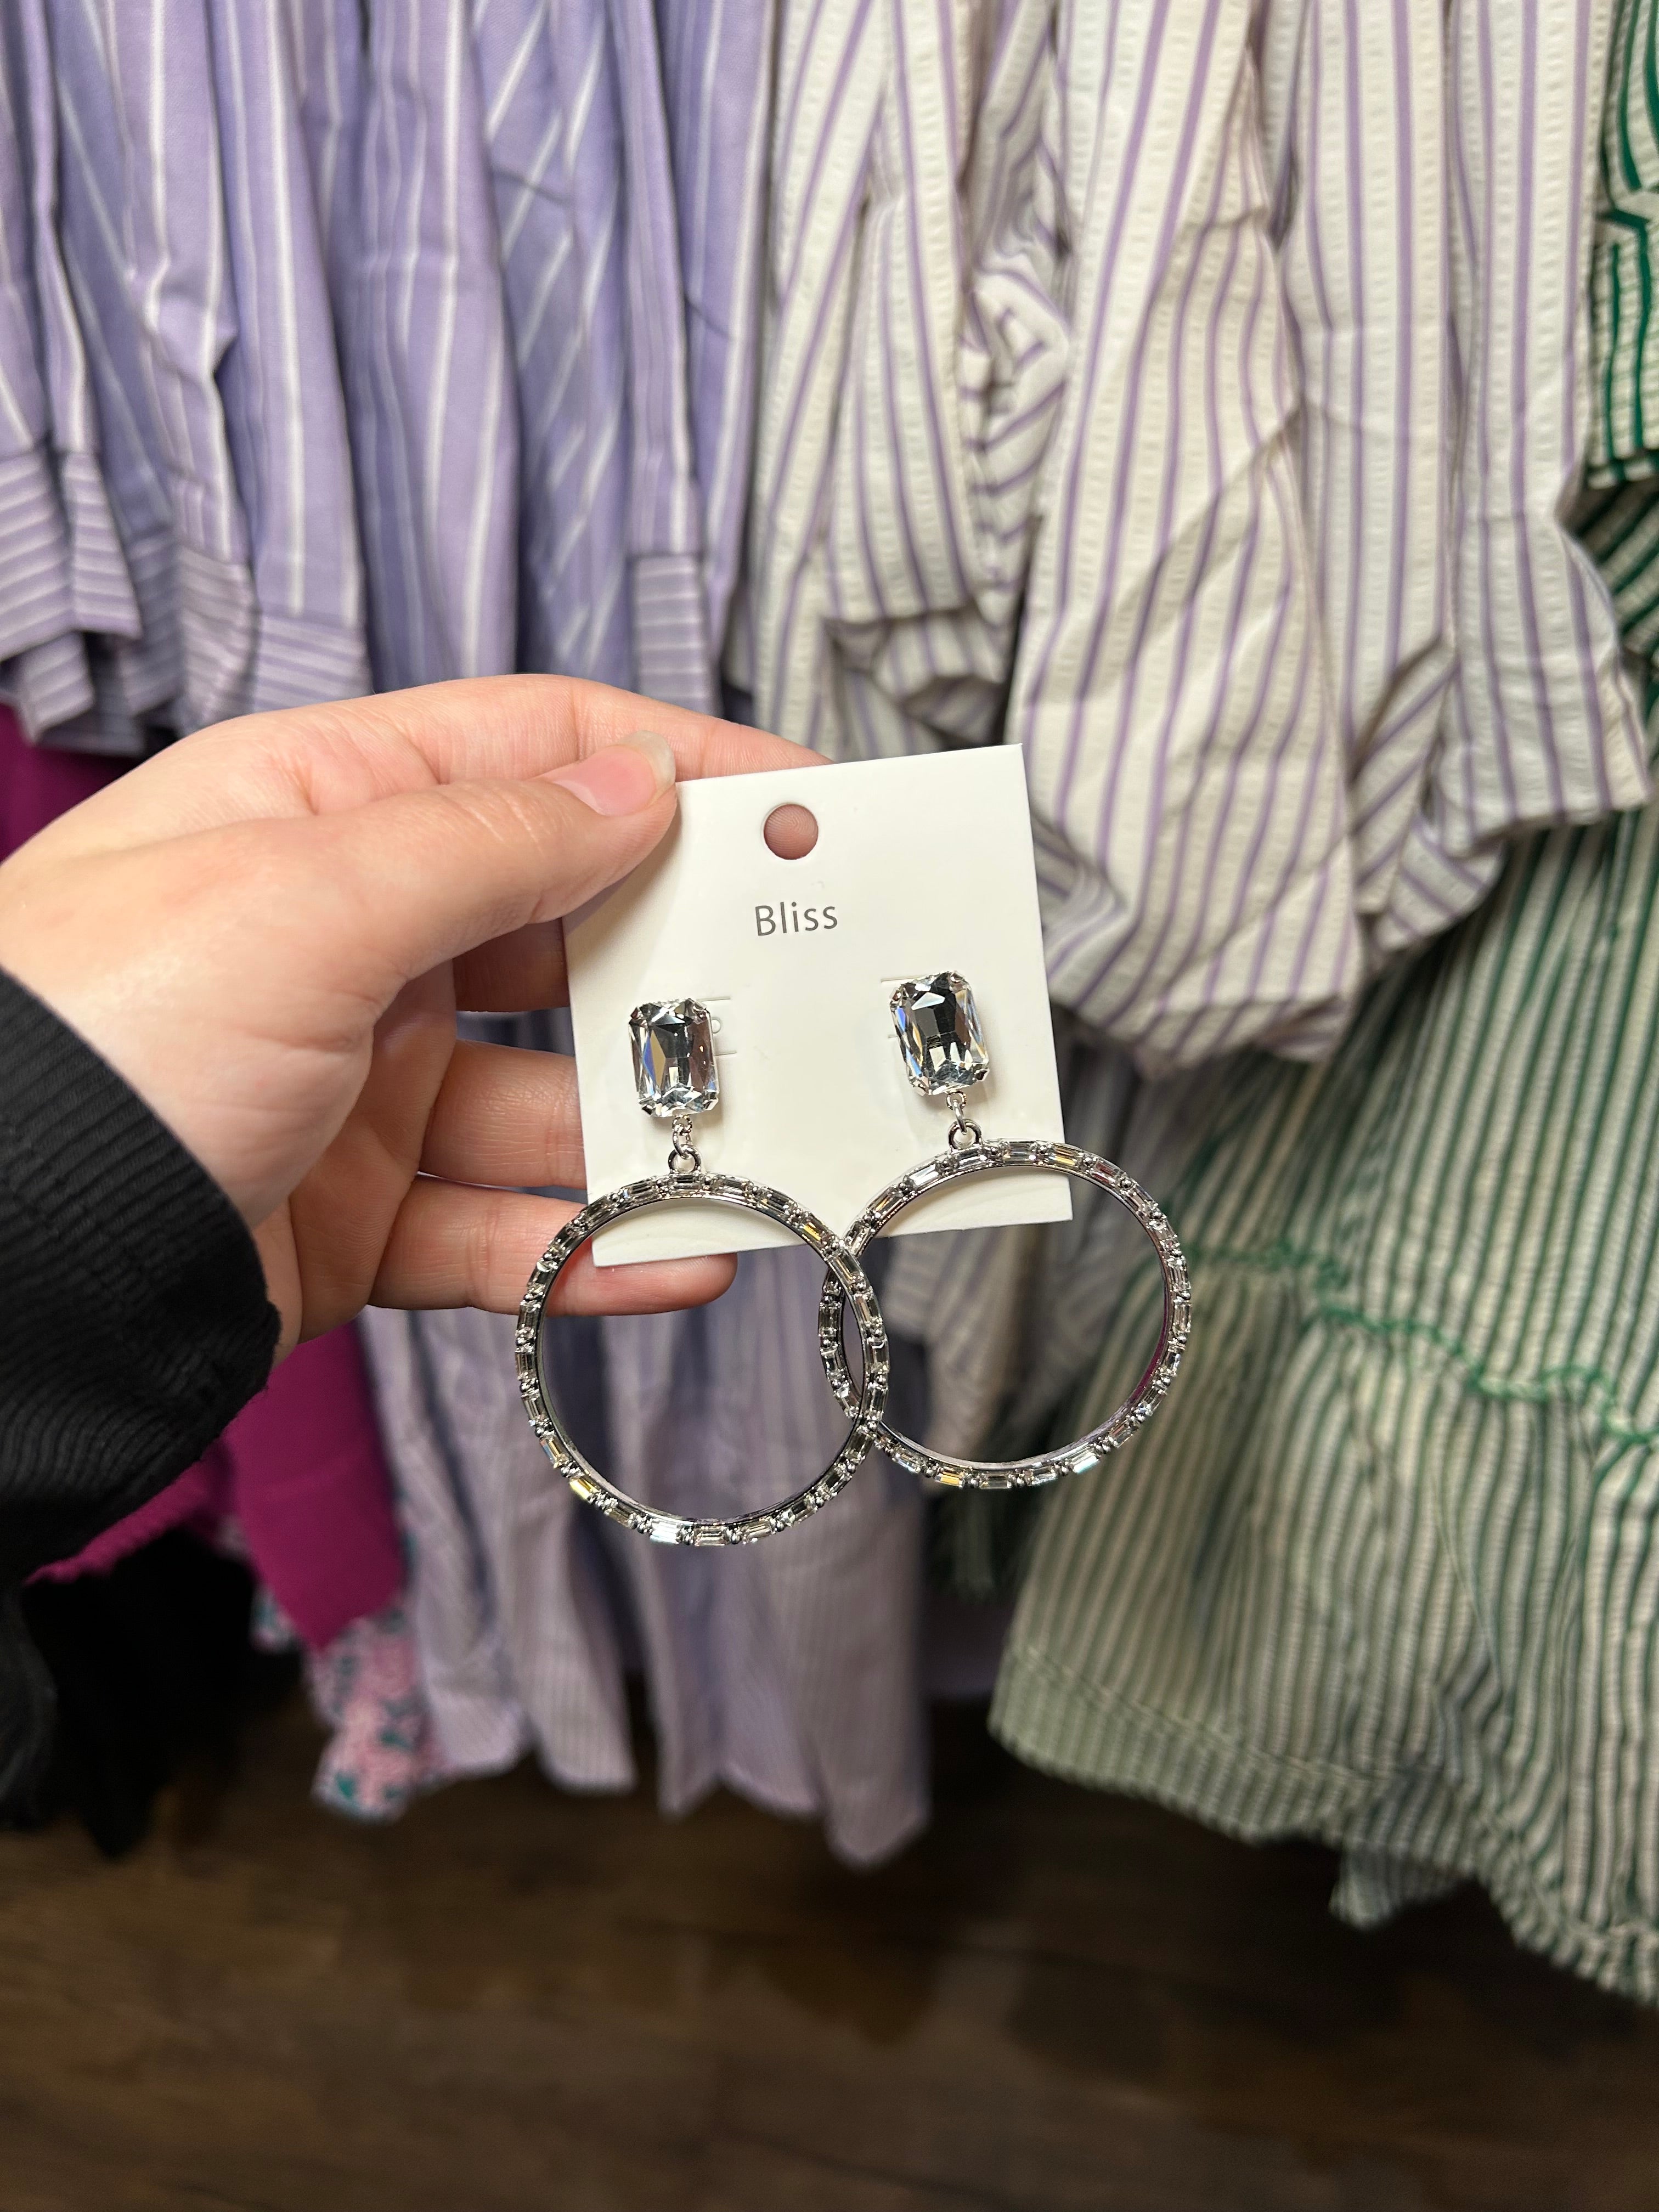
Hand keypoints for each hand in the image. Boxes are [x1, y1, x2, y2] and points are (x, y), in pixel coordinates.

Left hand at [0, 676, 817, 1353]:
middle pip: (560, 932)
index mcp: (315, 815)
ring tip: (756, 1151)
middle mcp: (341, 942)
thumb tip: (636, 781)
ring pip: (548, 1102)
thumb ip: (489, 841)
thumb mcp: (304, 902)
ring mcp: (351, 1088)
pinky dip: (592, 1251)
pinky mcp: (351, 1220)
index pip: (531, 752)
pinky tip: (675, 1258)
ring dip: (650, 1131)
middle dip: (681, 965)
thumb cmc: (85, 1045)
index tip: (800, 803)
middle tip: (802, 990)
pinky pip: (503, 1232)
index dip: (675, 764)